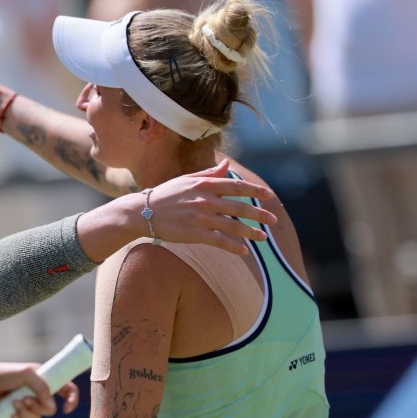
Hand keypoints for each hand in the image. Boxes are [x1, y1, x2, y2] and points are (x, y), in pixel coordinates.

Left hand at [0, 361, 79, 417]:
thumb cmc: (5, 373)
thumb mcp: (25, 374)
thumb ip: (40, 387)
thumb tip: (51, 406)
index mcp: (46, 379)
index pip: (68, 389)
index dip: (72, 399)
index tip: (66, 409)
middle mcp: (40, 393)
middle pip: (50, 410)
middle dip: (37, 408)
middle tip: (24, 399)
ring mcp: (30, 404)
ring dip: (25, 413)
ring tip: (13, 403)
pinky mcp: (19, 413)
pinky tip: (11, 414)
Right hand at [147, 159, 277, 254]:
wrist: (142, 212)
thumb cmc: (166, 194)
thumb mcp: (187, 179)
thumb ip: (209, 173)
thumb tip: (227, 166)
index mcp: (204, 184)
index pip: (237, 186)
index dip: (256, 191)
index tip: (270, 196)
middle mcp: (205, 200)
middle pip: (240, 207)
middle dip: (260, 214)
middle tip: (274, 220)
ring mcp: (200, 217)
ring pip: (233, 225)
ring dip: (251, 232)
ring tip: (263, 238)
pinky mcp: (194, 233)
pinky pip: (219, 241)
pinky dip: (233, 247)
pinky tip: (244, 251)